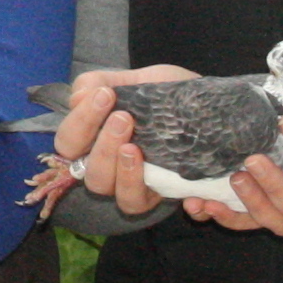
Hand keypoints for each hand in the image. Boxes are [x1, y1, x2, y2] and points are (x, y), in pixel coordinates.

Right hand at [32, 65, 200, 220]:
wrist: (214, 107)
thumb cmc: (170, 94)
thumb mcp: (140, 80)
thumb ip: (104, 82)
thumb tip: (77, 97)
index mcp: (95, 136)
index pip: (69, 140)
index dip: (80, 120)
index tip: (105, 95)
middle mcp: (106, 163)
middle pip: (83, 168)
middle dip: (99, 143)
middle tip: (123, 117)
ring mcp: (128, 182)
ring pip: (105, 187)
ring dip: (115, 165)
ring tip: (133, 145)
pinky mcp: (154, 195)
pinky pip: (135, 202)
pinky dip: (134, 185)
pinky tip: (145, 162)